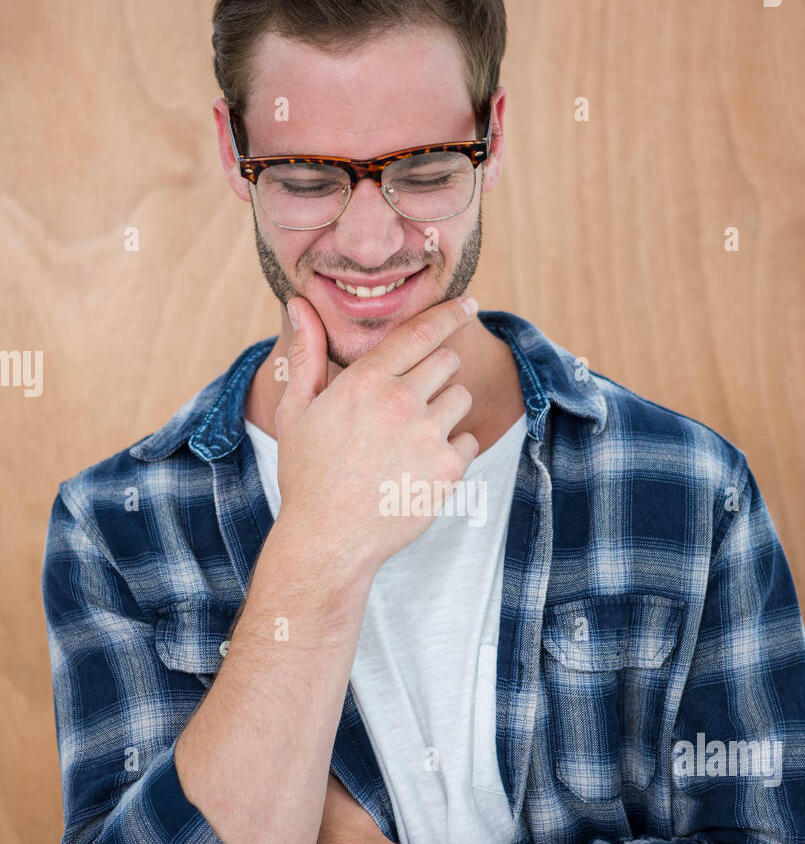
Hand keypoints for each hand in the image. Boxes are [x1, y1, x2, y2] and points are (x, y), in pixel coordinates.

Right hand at [272, 293, 479, 581]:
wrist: (327, 539)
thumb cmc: (307, 475)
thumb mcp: (297, 411)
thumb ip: (309, 354)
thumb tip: (300, 305)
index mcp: (366, 382)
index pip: (421, 332)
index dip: (449, 314)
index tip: (468, 304)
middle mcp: (401, 402)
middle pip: (447, 361)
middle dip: (436, 373)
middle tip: (411, 402)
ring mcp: (428, 435)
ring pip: (460, 398)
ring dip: (444, 412)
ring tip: (410, 441)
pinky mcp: (449, 469)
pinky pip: (468, 441)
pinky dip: (451, 451)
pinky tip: (418, 469)